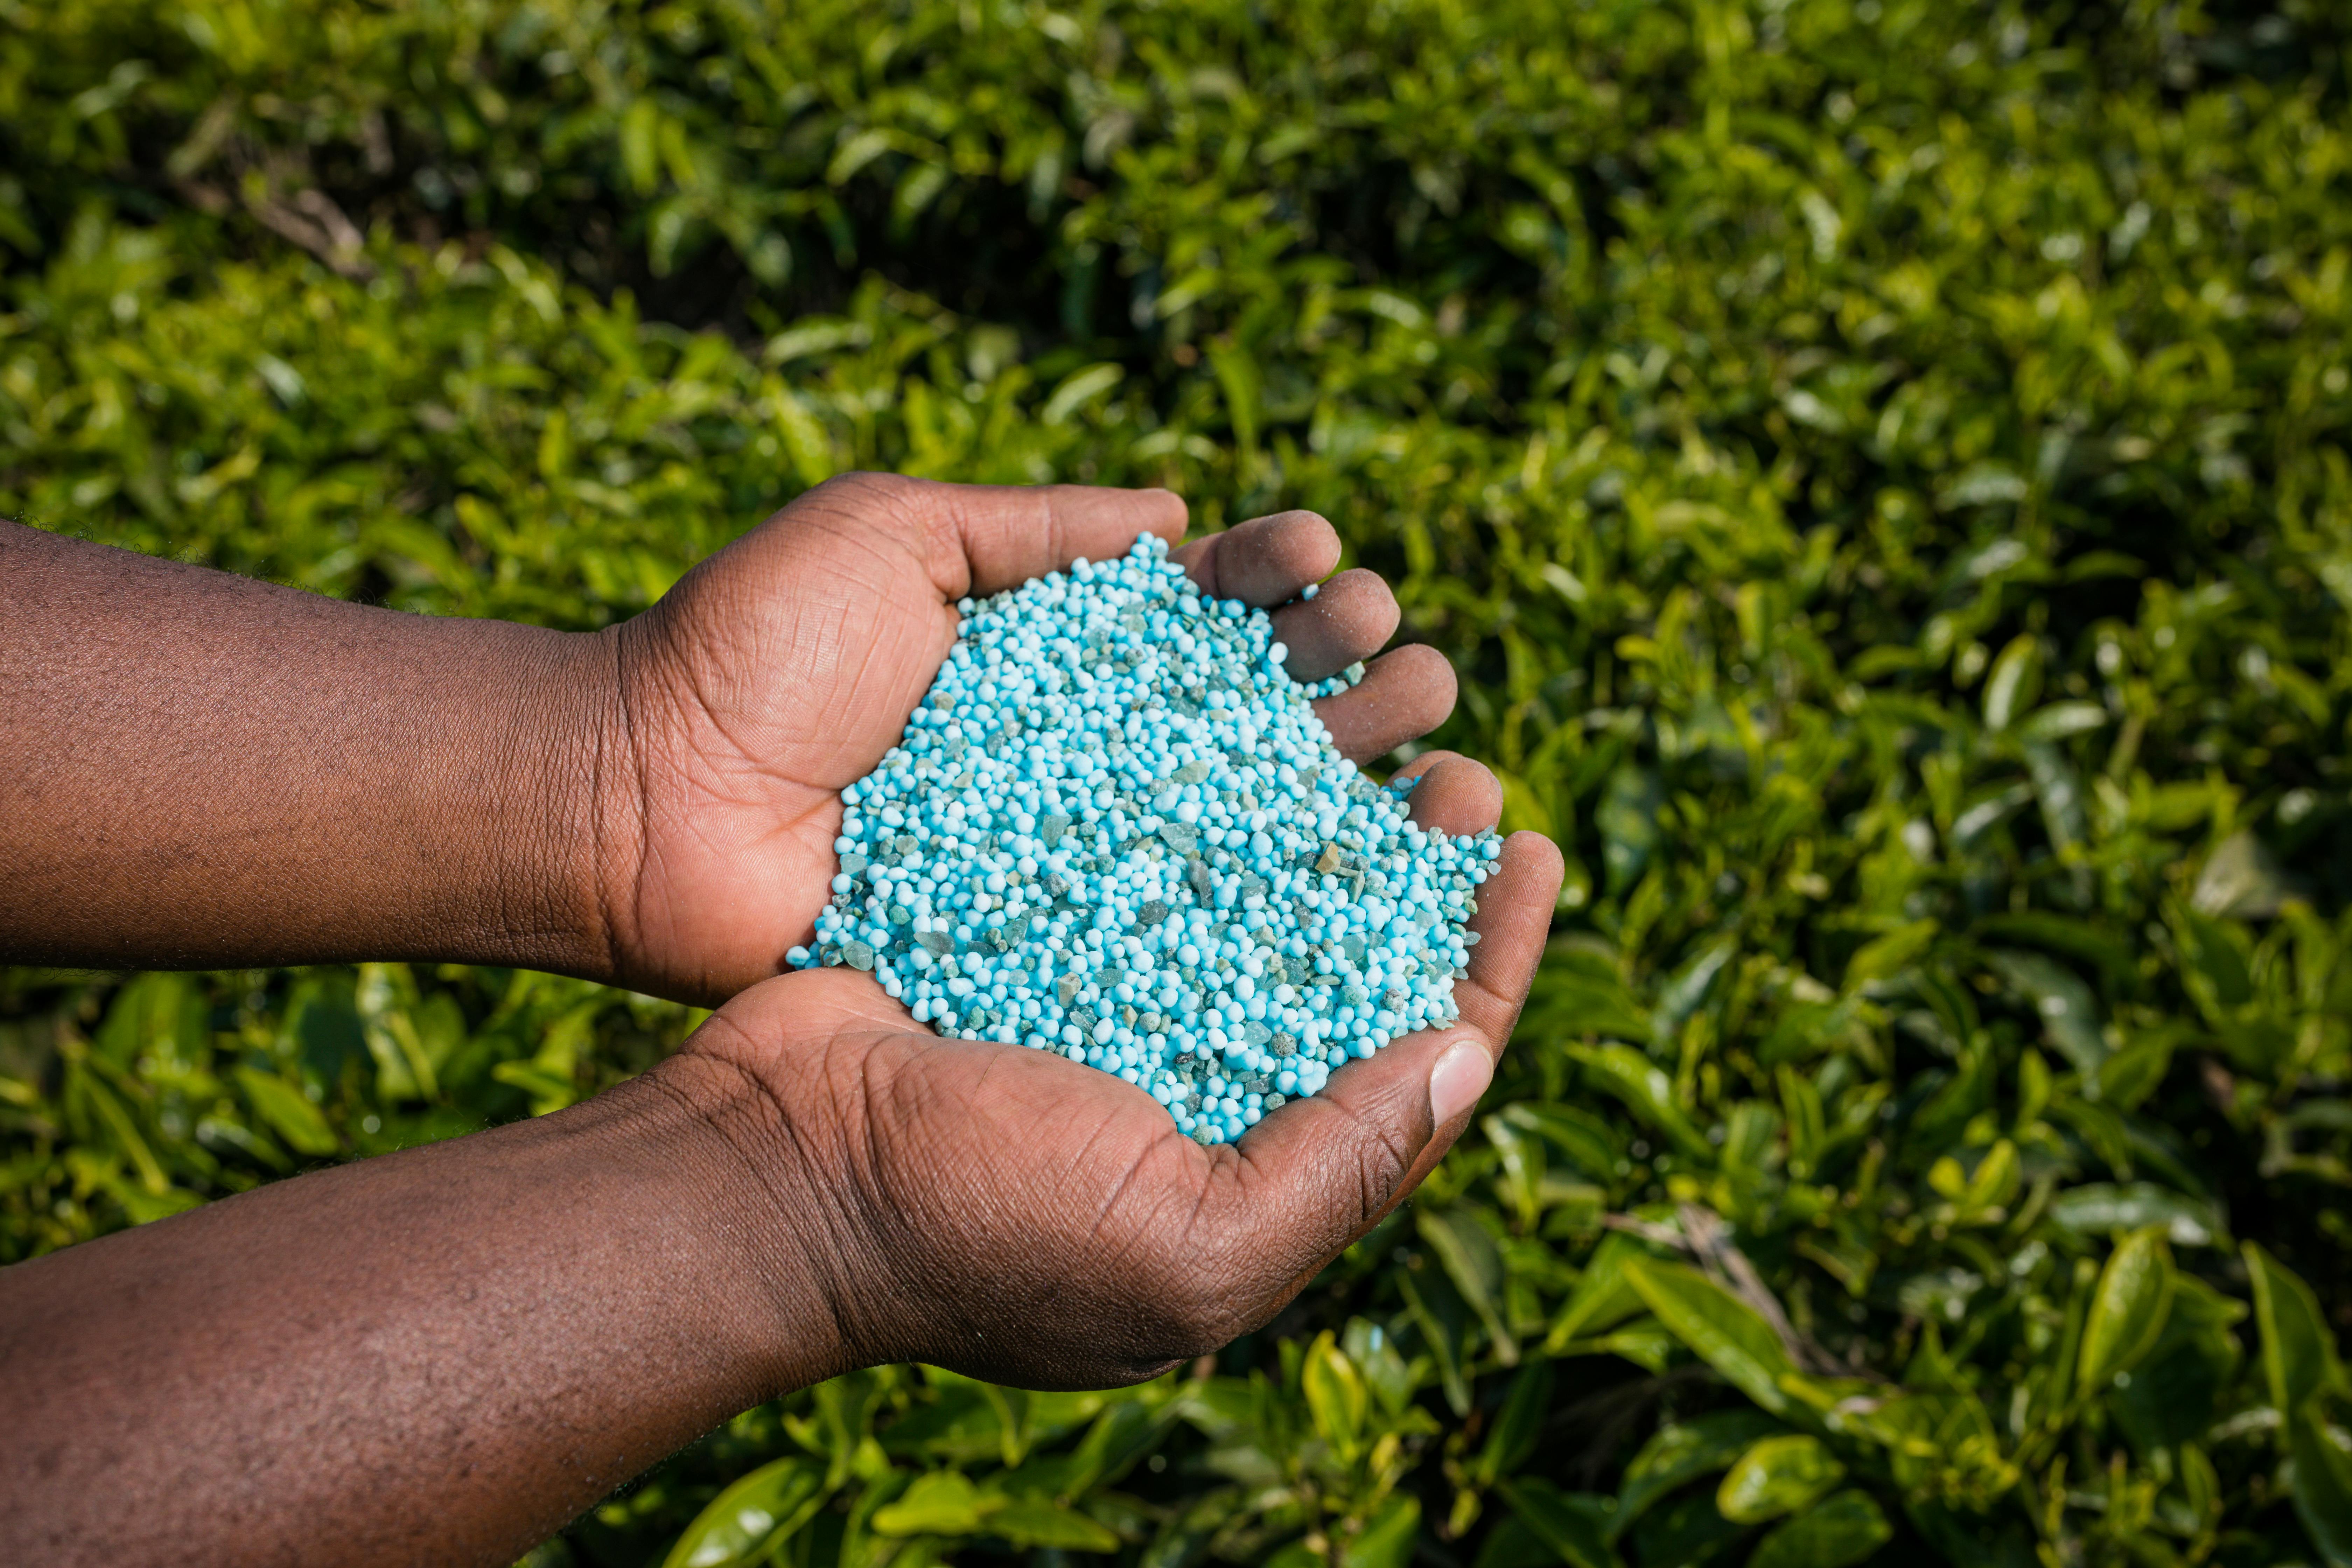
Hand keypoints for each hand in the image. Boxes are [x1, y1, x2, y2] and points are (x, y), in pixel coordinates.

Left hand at [597, 473, 1466, 1003]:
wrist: (638, 801)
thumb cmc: (747, 652)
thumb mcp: (888, 532)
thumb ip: (1034, 524)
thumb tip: (1178, 514)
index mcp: (1049, 649)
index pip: (1199, 610)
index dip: (1278, 586)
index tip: (1332, 568)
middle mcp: (1078, 752)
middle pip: (1246, 717)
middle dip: (1347, 688)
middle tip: (1422, 675)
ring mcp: (1065, 851)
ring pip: (1237, 820)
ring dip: (1346, 791)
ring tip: (1438, 768)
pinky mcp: (1038, 938)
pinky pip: (1169, 926)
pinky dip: (1268, 906)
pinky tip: (1364, 886)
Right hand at [665, 770, 1561, 1386]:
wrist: (773, 1165)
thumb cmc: (977, 1226)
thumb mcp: (1188, 1250)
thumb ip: (1338, 1169)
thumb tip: (1462, 1054)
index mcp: (1258, 1167)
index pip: (1422, 1060)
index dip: (1490, 955)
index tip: (1526, 849)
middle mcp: (1203, 1075)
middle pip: (1352, 955)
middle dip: (1417, 857)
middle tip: (1449, 764)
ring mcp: (1119, 991)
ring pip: (1261, 875)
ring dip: (1324, 788)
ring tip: (1364, 697)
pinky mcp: (1043, 921)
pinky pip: (1151, 835)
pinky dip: (1202, 768)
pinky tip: (1235, 697)